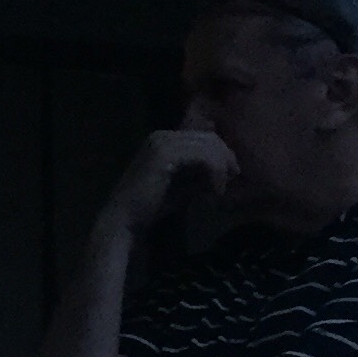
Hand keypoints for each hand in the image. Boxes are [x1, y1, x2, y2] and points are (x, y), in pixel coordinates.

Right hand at [99, 129, 236, 240]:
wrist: (124, 221)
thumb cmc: (151, 206)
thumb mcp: (184, 185)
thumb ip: (201, 172)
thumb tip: (228, 167)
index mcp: (164, 139)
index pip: (203, 136)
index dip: (221, 153)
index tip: (230, 175)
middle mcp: (162, 135)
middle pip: (208, 137)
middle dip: (225, 157)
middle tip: (233, 179)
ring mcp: (162, 142)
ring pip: (208, 144)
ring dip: (221, 166)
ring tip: (221, 188)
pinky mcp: (165, 154)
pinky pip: (202, 156)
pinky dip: (214, 172)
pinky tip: (215, 190)